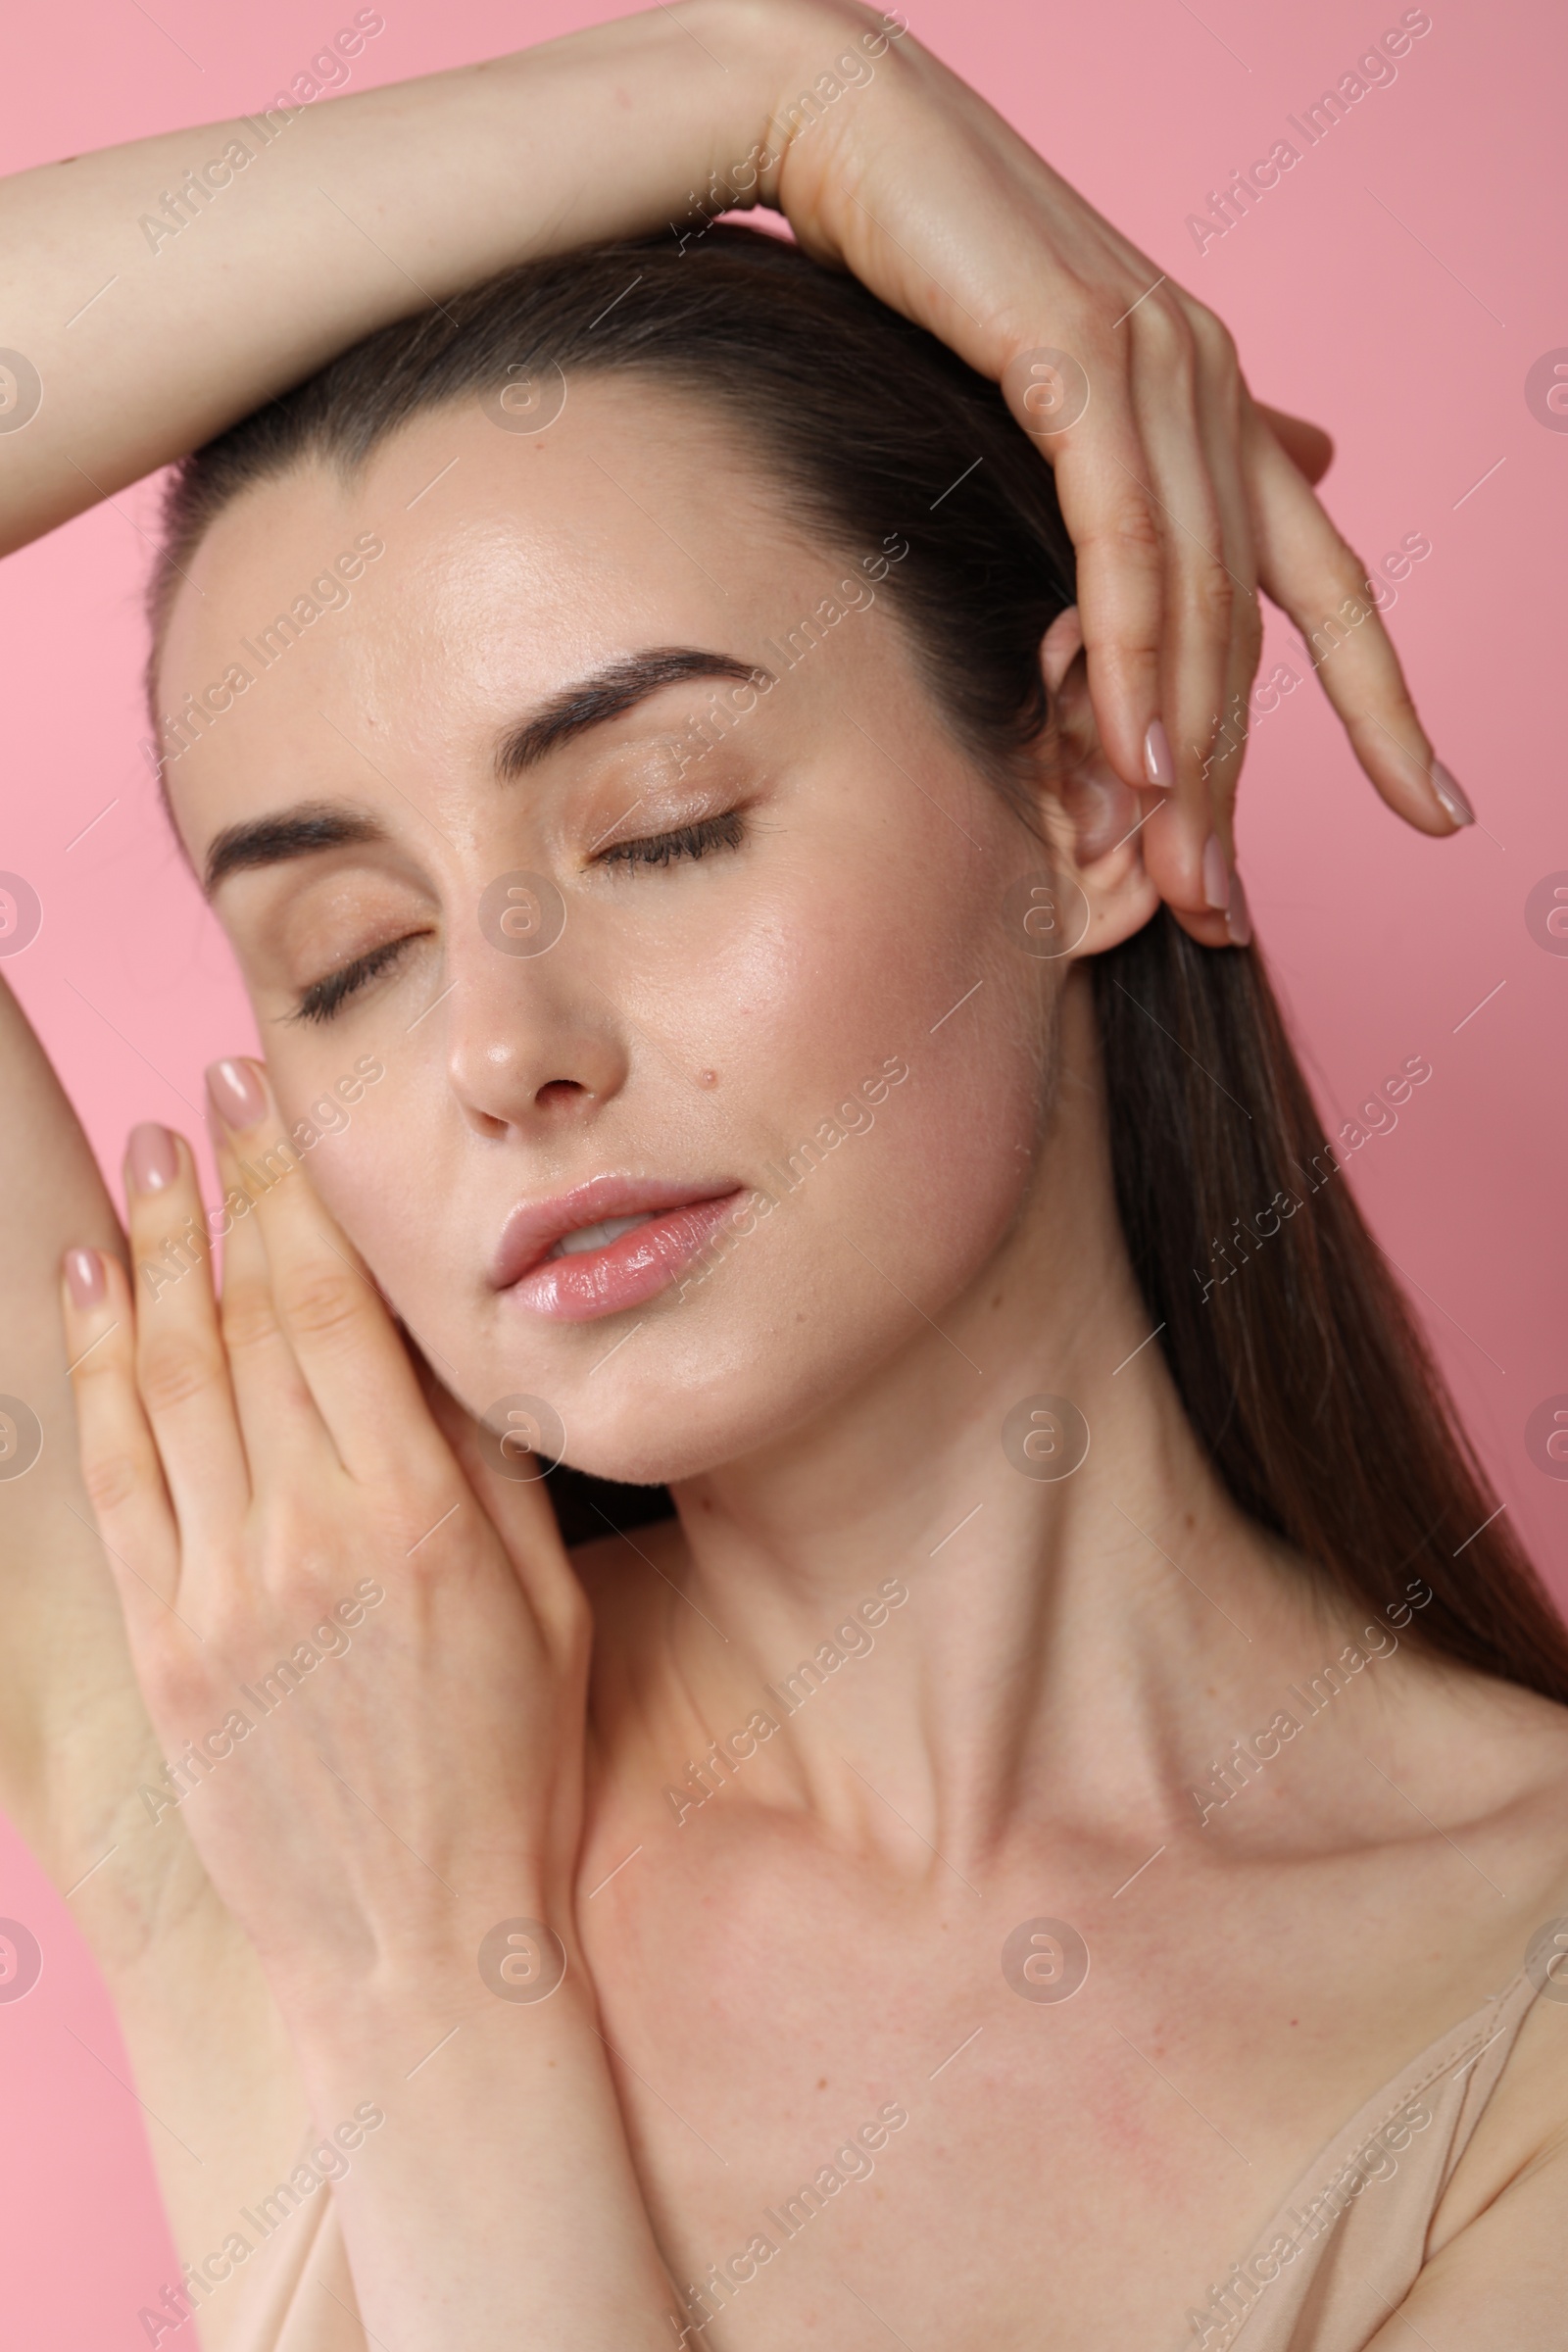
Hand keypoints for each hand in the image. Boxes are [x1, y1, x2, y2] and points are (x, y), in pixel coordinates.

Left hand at [59, 1065, 590, 2015]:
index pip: (336, 1308)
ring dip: (156, 1256)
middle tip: (205, 1095)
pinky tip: (94, 1289)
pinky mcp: (163, 1651)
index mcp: (420, 1517)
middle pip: (249, 1320)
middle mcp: (311, 1538)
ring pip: (171, 1382)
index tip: (270, 1107)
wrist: (417, 1945)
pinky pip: (114, 1480)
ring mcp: (222, 1596)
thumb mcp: (549, 1606)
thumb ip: (494, 1463)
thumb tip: (450, 1324)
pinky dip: (96, 1374)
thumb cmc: (510, 1768)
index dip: (294, 1193)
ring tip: (145, 1161)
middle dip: (224, 1191)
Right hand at [749, 0, 1465, 938]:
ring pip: (1193, 603)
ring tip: (1183, 882)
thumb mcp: (1062, 382)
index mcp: (1213, 401)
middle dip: (1243, 785)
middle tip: (1225, 914)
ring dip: (1189, 756)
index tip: (1439, 810)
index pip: (1322, 586)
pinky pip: (1121, 542)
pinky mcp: (1078, 359)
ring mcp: (1155, 366)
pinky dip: (1130, 657)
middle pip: (1250, 630)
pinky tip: (1132, 758)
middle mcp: (1209, 383)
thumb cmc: (928, 263)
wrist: (838, 126)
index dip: (1386, 705)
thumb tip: (1314, 461)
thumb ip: (1175, 449)